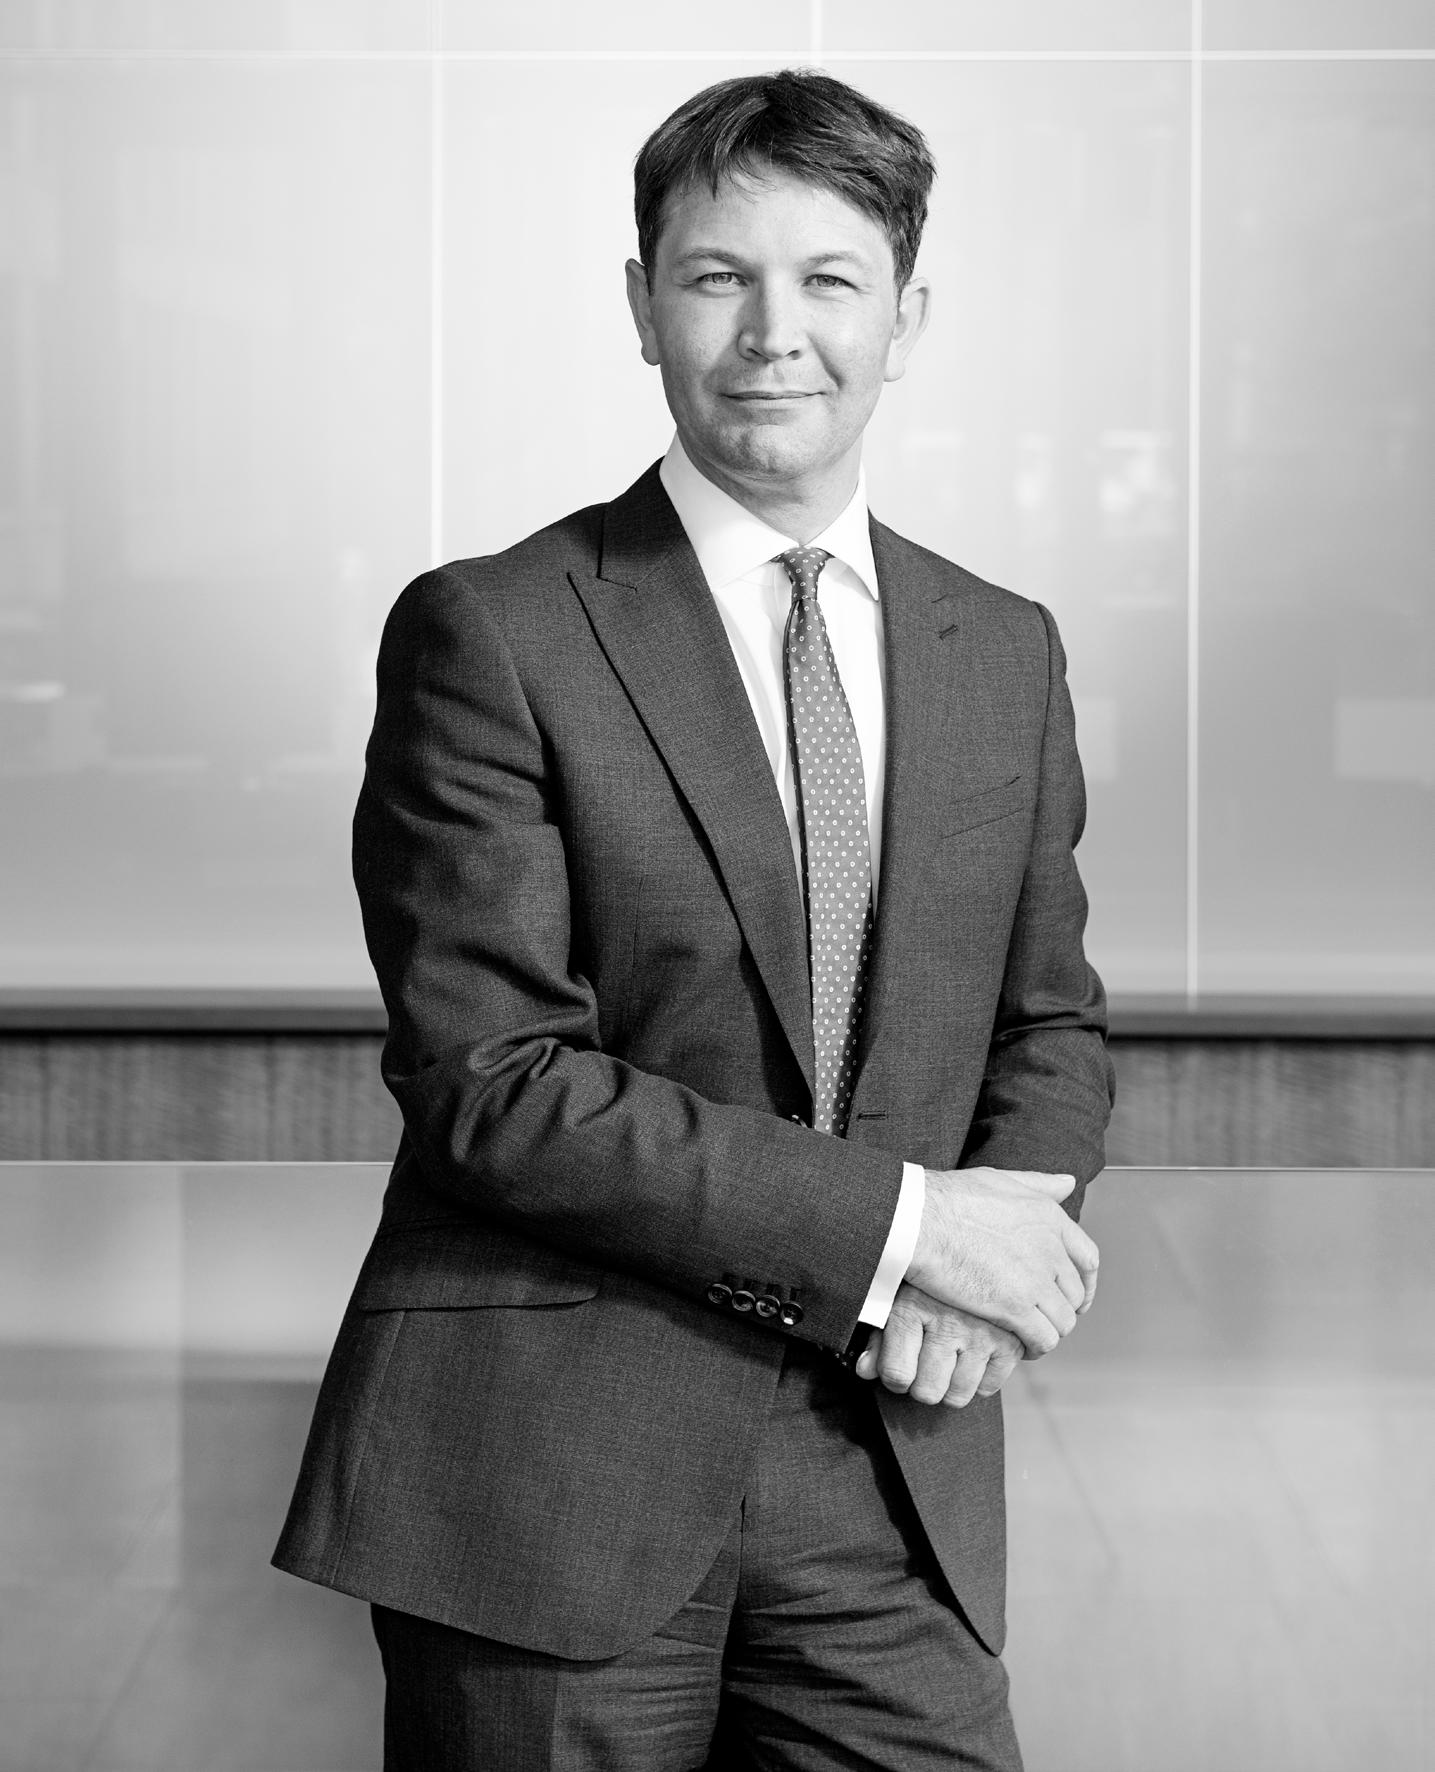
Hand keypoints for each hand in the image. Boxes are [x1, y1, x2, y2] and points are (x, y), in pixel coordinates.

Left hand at [855, 1282, 1023, 1406]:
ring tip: (948, 1364)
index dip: (895, 1379)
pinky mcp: (1009, 1342)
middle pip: (927, 1392)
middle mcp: (948, 1322)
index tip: (900, 1369)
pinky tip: (972, 1358)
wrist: (967, 1249)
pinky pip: (988, 1387)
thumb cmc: (924, 1279)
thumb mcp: (896, 1299)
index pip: (897, 1375)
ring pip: (957, 1395)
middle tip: (925, 1366)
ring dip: (949, 1387)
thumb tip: (865, 1371)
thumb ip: (879, 1338)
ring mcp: (982, 1333)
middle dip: (923, 1385)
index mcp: (912, 1308)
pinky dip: (979, 1380)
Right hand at [907, 1165, 1098, 1358]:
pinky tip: (1023, 1348)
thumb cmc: (949, 1198)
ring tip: (1031, 1337)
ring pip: (1063, 1321)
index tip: (1075, 1296)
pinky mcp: (1015, 1307)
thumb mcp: (1001, 1179)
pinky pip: (1043, 1338)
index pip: (1087, 1258)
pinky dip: (1037, 1348)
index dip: (1084, 1283)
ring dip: (1050, 1331)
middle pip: (1075, 1294)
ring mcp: (1035, 1279)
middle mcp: (1051, 1249)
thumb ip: (1039, 1183)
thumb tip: (1069, 1183)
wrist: (919, 1219)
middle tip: (1043, 1319)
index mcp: (1050, 1218)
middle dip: (1063, 1310)